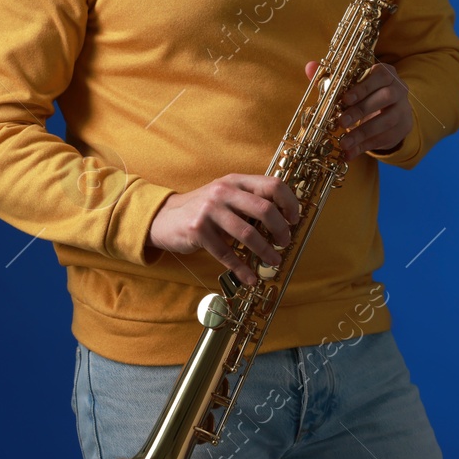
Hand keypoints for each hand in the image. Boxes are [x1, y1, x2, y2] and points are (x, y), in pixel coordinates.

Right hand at [148, 174, 300, 284]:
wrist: (165, 217)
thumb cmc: (203, 209)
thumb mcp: (225, 195)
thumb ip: (249, 200)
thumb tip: (284, 218)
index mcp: (235, 180)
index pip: (272, 184)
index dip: (289, 203)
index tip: (294, 219)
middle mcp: (223, 191)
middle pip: (265, 209)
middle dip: (281, 230)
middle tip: (285, 242)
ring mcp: (210, 210)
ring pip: (248, 233)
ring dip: (265, 252)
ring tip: (273, 262)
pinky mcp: (198, 231)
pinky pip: (227, 254)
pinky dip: (242, 269)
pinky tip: (250, 278)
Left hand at [304, 60, 413, 159]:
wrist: (391, 110)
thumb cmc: (367, 93)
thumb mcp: (352, 84)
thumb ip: (332, 76)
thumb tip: (310, 67)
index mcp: (386, 73)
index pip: (379, 75)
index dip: (363, 87)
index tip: (345, 98)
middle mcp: (399, 89)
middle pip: (384, 98)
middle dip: (361, 110)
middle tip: (341, 122)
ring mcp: (403, 109)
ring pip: (386, 121)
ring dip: (363, 133)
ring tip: (344, 143)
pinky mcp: (403, 128)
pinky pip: (385, 138)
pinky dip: (366, 146)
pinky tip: (350, 153)